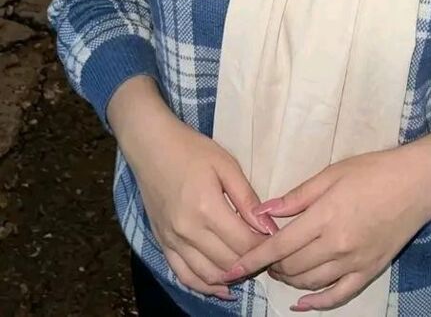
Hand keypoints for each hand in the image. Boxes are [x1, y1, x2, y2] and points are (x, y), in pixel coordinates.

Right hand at [107, 77, 276, 299]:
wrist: (150, 146)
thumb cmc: (191, 149)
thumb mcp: (225, 164)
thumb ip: (247, 198)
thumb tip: (268, 227)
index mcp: (207, 208)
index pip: (244, 243)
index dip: (265, 247)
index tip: (278, 242)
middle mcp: (188, 231)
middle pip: (229, 262)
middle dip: (253, 262)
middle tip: (267, 255)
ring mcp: (172, 241)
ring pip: (209, 275)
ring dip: (232, 277)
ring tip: (249, 267)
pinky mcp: (163, 244)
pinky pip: (184, 276)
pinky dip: (205, 286)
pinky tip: (222, 287)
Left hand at [222, 145, 430, 310]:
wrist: (418, 182)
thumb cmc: (373, 170)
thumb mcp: (331, 173)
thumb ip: (297, 197)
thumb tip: (264, 211)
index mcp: (324, 217)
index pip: (279, 246)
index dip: (252, 258)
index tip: (232, 268)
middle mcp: (337, 245)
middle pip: (292, 267)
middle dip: (270, 266)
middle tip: (262, 255)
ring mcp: (354, 262)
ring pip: (310, 283)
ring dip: (289, 280)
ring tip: (280, 269)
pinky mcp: (369, 271)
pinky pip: (338, 296)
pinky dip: (317, 303)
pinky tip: (302, 303)